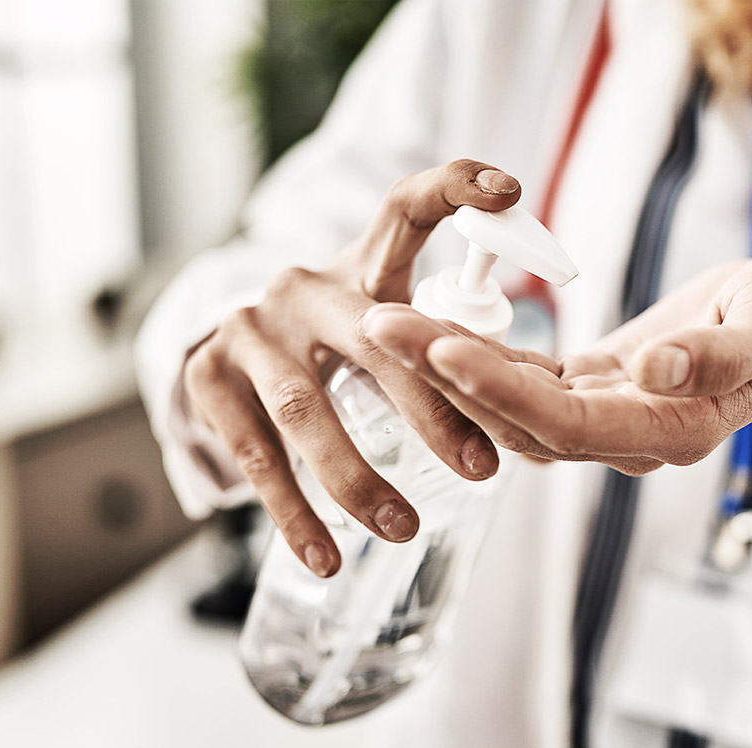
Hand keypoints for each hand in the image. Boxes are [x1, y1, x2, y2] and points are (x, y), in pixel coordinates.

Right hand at [182, 160, 546, 575]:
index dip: (455, 188)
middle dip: (429, 407)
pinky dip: (292, 513)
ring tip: (403, 531)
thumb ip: (450, 347)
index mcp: (363, 268)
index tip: (508, 190)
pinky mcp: (207, 376)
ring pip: (306, 408)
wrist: (223, 355)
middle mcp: (304, 287)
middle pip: (372, 339)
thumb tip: (544, 386)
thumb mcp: (387, 326)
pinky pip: (255, 454)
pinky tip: (325, 555)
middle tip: (480, 469)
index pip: (408, 208)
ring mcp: (250, 329)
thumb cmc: (336, 345)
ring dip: (356, 478)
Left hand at [365, 248, 751, 475]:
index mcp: (675, 430)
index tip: (441, 349)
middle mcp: (631, 436)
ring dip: (446, 370)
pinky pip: (523, 382)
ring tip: (384, 324)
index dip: (502, 392)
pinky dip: (475, 358)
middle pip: (521, 421)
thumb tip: (655, 370)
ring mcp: (608, 417)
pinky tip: (427, 328)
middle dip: (446, 378)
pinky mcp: (592, 388)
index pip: (570, 424)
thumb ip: (722, 355)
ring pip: (510, 407)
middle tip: (378, 327)